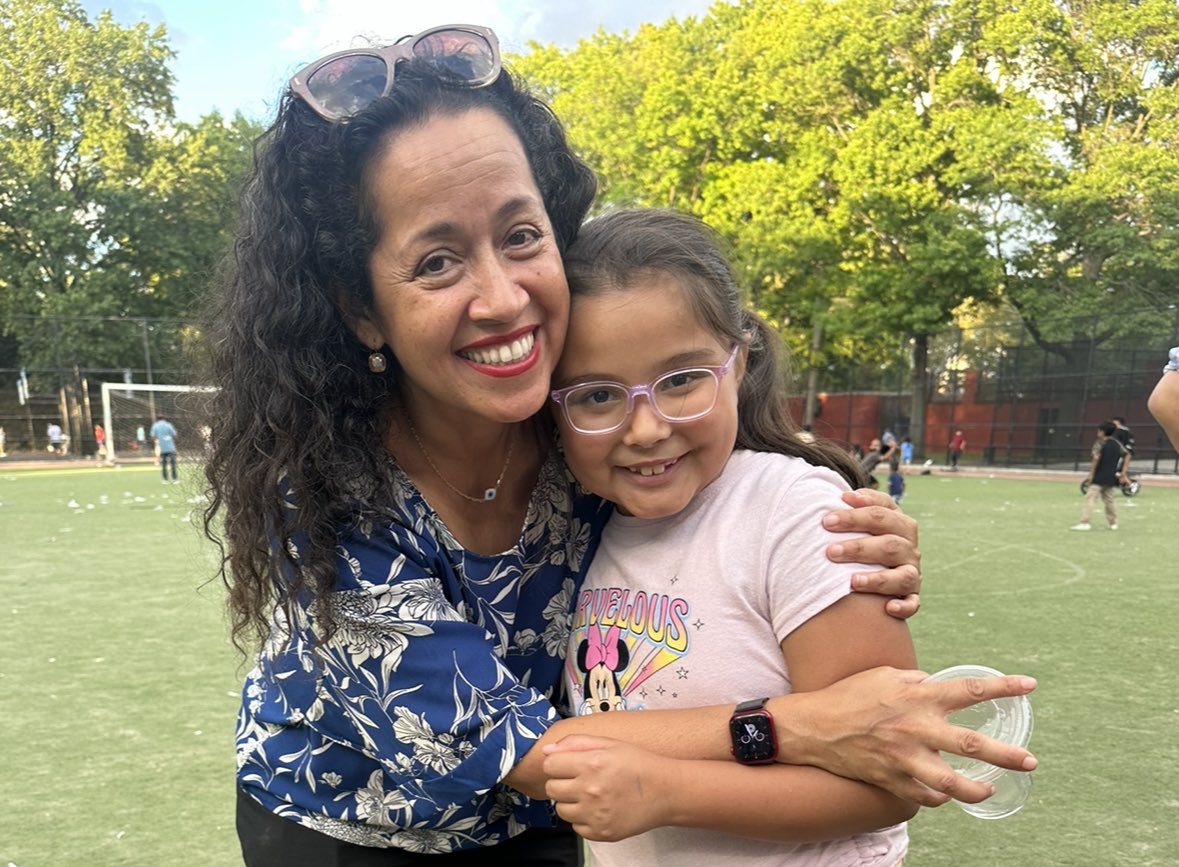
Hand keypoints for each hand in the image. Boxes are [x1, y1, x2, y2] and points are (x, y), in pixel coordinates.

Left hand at [543, 735, 671, 840]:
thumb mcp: (609, 743)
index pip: (549, 765)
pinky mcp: (600, 832)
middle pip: (551, 788)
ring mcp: (594, 814)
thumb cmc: (638, 764)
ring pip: (561, 809)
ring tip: (590, 795)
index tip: (567, 765)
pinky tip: (598, 808)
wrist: (665, 791)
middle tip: (580, 780)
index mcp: (591, 763)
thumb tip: (547, 750)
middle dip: (561, 782)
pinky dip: (583, 818)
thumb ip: (575, 743)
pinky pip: (575, 826)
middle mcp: (590, 790)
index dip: (557, 763)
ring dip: (570, 802)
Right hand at [783, 666, 1037, 807]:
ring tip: (989, 789)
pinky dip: (936, 797)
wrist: (812, 728)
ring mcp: (905, 759)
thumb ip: (915, 680)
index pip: (970, 690)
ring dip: (976, 789)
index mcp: (918, 697)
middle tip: (1030, 762)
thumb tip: (934, 683)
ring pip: (952, 783)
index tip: (1030, 686)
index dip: (1004, 686)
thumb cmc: (848, 695)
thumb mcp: (884, 676)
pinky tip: (943, 794)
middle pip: (972, 745)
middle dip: (1006, 755)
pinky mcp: (892, 780)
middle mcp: (917, 728)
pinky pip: (924, 796)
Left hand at [823, 488, 920, 618]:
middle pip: (890, 544)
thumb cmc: (863, 537)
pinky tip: (887, 608)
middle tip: (830, 552)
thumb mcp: (862, 519)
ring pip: (902, 575)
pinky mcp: (911, 595)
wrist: (878, 569)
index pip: (881, 513)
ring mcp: (912, 572)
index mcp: (899, 523)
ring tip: (852, 581)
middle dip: (859, 547)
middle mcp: (909, 547)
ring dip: (878, 579)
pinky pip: (913, 603)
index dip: (855, 515)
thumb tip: (845, 496)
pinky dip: (903, 606)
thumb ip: (856, 506)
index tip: (826, 520)